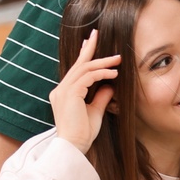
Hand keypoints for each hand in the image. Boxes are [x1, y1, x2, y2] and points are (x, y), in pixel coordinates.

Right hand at [50, 30, 119, 152]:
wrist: (73, 146)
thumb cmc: (83, 133)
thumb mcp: (95, 111)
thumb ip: (101, 96)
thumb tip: (109, 85)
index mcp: (64, 93)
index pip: (75, 70)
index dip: (84, 55)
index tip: (91, 43)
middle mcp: (60, 90)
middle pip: (77, 64)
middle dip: (89, 49)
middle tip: (97, 34)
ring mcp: (63, 91)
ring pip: (83, 69)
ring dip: (102, 62)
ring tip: (118, 59)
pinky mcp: (69, 94)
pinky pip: (87, 77)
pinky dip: (102, 73)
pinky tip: (114, 74)